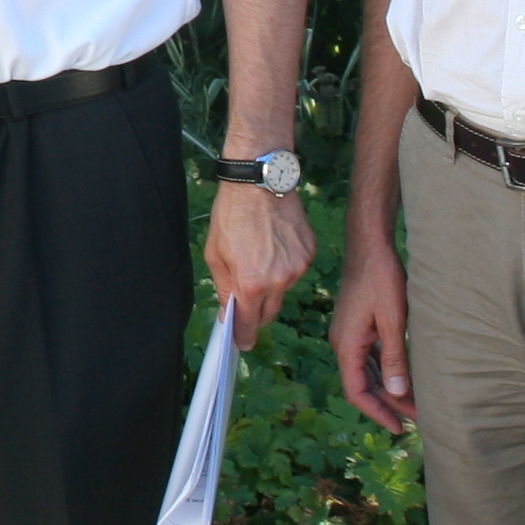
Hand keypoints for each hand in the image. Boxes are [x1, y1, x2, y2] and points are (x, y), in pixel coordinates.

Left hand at [204, 183, 314, 348]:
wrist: (260, 183)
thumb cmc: (232, 214)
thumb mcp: (215, 254)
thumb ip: (224, 288)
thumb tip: (228, 312)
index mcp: (252, 283)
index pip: (251, 323)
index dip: (245, 335)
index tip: (242, 342)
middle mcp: (279, 281)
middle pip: (270, 312)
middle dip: (257, 314)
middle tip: (246, 306)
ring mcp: (298, 268)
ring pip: (283, 291)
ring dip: (271, 286)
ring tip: (258, 259)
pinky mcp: (309, 253)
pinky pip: (295, 271)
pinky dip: (284, 267)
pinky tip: (273, 246)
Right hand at [331, 241, 415, 431]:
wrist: (370, 246)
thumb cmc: (381, 278)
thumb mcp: (392, 320)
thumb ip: (394, 357)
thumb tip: (397, 392)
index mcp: (347, 345)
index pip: (357, 391)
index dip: (377, 412)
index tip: (399, 428)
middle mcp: (344, 343)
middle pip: (363, 385)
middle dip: (388, 404)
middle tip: (418, 419)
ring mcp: (351, 334)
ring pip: (368, 372)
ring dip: (389, 389)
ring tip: (415, 403)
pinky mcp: (359, 326)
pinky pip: (371, 358)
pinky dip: (386, 372)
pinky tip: (404, 378)